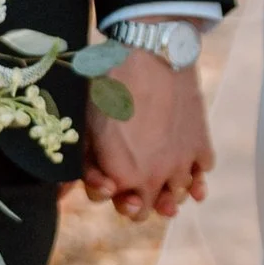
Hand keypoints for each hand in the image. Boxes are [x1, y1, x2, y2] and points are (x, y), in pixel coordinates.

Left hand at [82, 45, 211, 222]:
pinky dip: (196, 173)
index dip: (120, 197)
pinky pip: (204, 173)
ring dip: (170, 188)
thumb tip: (59, 197)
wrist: (150, 53)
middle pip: (155, 210)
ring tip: (163, 172)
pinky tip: (187, 164)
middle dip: (144, 199)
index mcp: (124, 177)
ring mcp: (183, 162)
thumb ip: (82, 167)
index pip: (129, 211)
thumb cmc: (110, 88)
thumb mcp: (87, 129)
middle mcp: (156, 177)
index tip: (116, 181)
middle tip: (138, 181)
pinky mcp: (201, 143)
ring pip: (180, 195)